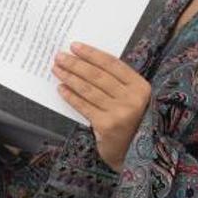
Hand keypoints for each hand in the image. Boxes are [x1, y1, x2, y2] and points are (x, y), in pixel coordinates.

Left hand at [51, 42, 151, 171]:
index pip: (112, 64)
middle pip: (98, 75)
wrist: (132, 151)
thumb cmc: (129, 120)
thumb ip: (116, 82)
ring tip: (56, 69)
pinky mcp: (106, 125)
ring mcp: (120, 112)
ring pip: (88, 89)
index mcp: (141, 86)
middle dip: (76, 64)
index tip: (75, 46)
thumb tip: (85, 61)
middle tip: (59, 56)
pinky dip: (71, 96)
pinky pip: (83, 106)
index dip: (92, 54)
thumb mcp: (130, 98)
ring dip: (70, 77)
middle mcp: (133, 98)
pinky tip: (61, 88)